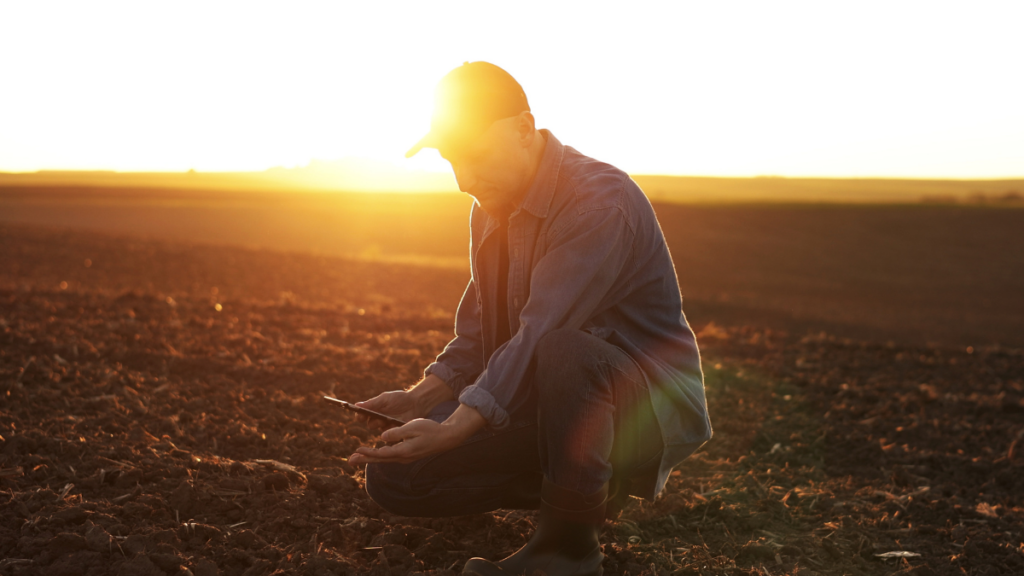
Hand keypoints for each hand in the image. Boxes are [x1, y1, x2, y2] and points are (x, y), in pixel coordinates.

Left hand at [348, 403, 485, 465]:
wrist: (446, 437)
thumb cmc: (430, 429)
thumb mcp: (413, 426)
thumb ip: (396, 432)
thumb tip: (382, 436)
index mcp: (404, 450)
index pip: (381, 453)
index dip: (368, 452)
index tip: (356, 451)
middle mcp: (403, 457)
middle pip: (380, 459)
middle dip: (364, 459)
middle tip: (350, 461)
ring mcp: (406, 457)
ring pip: (384, 458)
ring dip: (371, 458)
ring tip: (357, 457)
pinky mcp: (408, 455)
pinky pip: (390, 456)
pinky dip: (380, 455)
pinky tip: (374, 455)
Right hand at [354, 374, 454, 430]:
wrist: (416, 403)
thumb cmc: (400, 398)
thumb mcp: (385, 398)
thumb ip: (372, 403)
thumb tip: (357, 405)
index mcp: (374, 410)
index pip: (362, 415)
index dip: (360, 417)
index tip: (361, 416)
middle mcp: (378, 419)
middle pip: (370, 425)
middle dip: (374, 422)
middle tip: (381, 418)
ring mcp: (387, 426)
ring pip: (380, 430)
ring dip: (384, 426)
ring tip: (391, 420)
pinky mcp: (395, 432)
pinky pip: (390, 435)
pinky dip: (392, 430)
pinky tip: (397, 425)